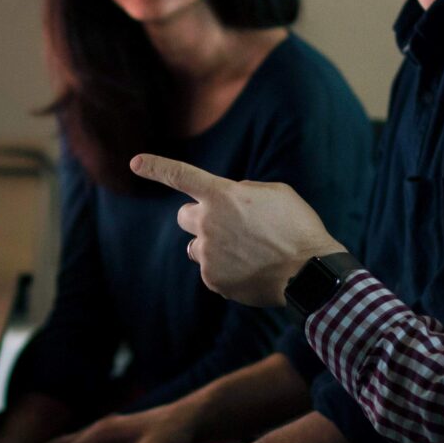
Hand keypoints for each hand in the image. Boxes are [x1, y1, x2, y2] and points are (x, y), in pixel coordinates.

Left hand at [130, 155, 343, 307]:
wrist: (309, 272)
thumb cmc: (297, 228)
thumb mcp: (275, 194)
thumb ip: (243, 193)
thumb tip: (230, 200)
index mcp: (223, 195)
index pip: (181, 175)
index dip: (156, 167)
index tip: (135, 162)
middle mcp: (208, 223)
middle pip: (184, 216)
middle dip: (200, 218)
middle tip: (227, 226)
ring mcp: (208, 253)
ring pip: (197, 246)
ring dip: (213, 246)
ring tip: (246, 252)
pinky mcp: (213, 279)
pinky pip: (210, 270)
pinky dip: (226, 270)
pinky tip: (251, 270)